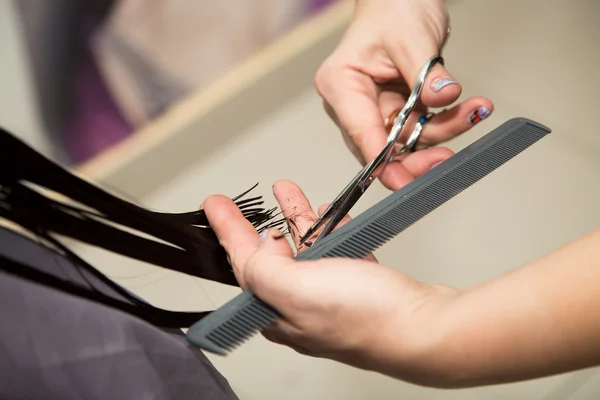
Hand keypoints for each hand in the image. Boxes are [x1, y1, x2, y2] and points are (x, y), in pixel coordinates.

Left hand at [204, 180, 458, 384]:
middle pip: (275, 257)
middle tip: (258, 197)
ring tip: (291, 195)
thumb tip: (257, 247)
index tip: (214, 204)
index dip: (227, 230)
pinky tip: (334, 217)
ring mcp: (333, 299)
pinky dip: (333, 232)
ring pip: (308, 251)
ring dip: (300, 220)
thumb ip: (264, 268)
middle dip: (266, 222)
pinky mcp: (361, 289)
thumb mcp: (297, 288)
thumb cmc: (368, 317)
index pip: (243, 265)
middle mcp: (302, 310)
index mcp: (277, 313)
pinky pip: (339, 254)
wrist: (428, 327)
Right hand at [315, 0, 493, 189]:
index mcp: (341, 84)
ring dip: (443, 131)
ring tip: (474, 111)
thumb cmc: (393, 7)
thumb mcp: (412, 38)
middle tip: (447, 160)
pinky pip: (421, 128)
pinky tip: (469, 111)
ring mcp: (375, 109)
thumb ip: (426, 73)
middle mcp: (353, 103)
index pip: (360, 131)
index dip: (381, 162)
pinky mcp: (396, 110)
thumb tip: (442, 98)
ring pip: (407, 141)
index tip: (403, 181)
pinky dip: (446, 122)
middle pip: (381, 147)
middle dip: (417, 154)